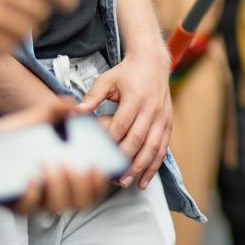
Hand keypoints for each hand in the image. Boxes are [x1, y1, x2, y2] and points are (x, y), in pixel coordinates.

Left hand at [0, 99, 115, 212]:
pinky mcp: (14, 205)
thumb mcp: (28, 122)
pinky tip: (30, 178)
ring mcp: (35, 200)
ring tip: (48, 163)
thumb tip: (72, 104)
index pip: (92, 189)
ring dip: (59, 186)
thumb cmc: (3, 141)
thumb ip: (50, 111)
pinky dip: (33, 194)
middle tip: (69, 162)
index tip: (96, 164)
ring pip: (58, 207)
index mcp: (63, 176)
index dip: (100, 181)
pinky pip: (29, 207)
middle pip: (80, 203)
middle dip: (80, 183)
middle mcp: (53, 192)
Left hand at [76, 51, 173, 188]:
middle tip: (113, 178)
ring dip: (141, 167)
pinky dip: (154, 165)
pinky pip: (163, 148)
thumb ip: (92, 96)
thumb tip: (77, 113)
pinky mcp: (168, 123)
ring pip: (153, 147)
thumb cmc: (127, 72)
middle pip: (138, 139)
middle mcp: (152, 108)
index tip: (99, 156)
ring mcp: (162, 117)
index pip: (122, 125)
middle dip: (126, 161)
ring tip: (128, 182)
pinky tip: (145, 179)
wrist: (153, 63)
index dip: (111, 142)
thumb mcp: (106, 79)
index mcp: (136, 97)